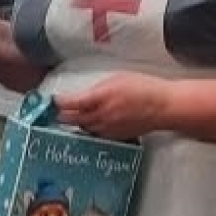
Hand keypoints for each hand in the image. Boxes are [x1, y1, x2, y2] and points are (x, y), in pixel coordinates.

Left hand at [55, 72, 172, 139]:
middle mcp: (100, 116)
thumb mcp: (115, 79)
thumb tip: (83, 95)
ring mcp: (107, 128)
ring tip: (66, 117)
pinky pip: (95, 134)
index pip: (70, 103)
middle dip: (60, 115)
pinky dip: (88, 129)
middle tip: (53, 111)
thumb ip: (96, 89)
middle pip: (72, 119)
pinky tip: (86, 124)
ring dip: (73, 122)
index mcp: (99, 98)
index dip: (58, 102)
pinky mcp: (115, 136)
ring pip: (82, 127)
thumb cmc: (142, 88)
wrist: (163, 107)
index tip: (53, 100)